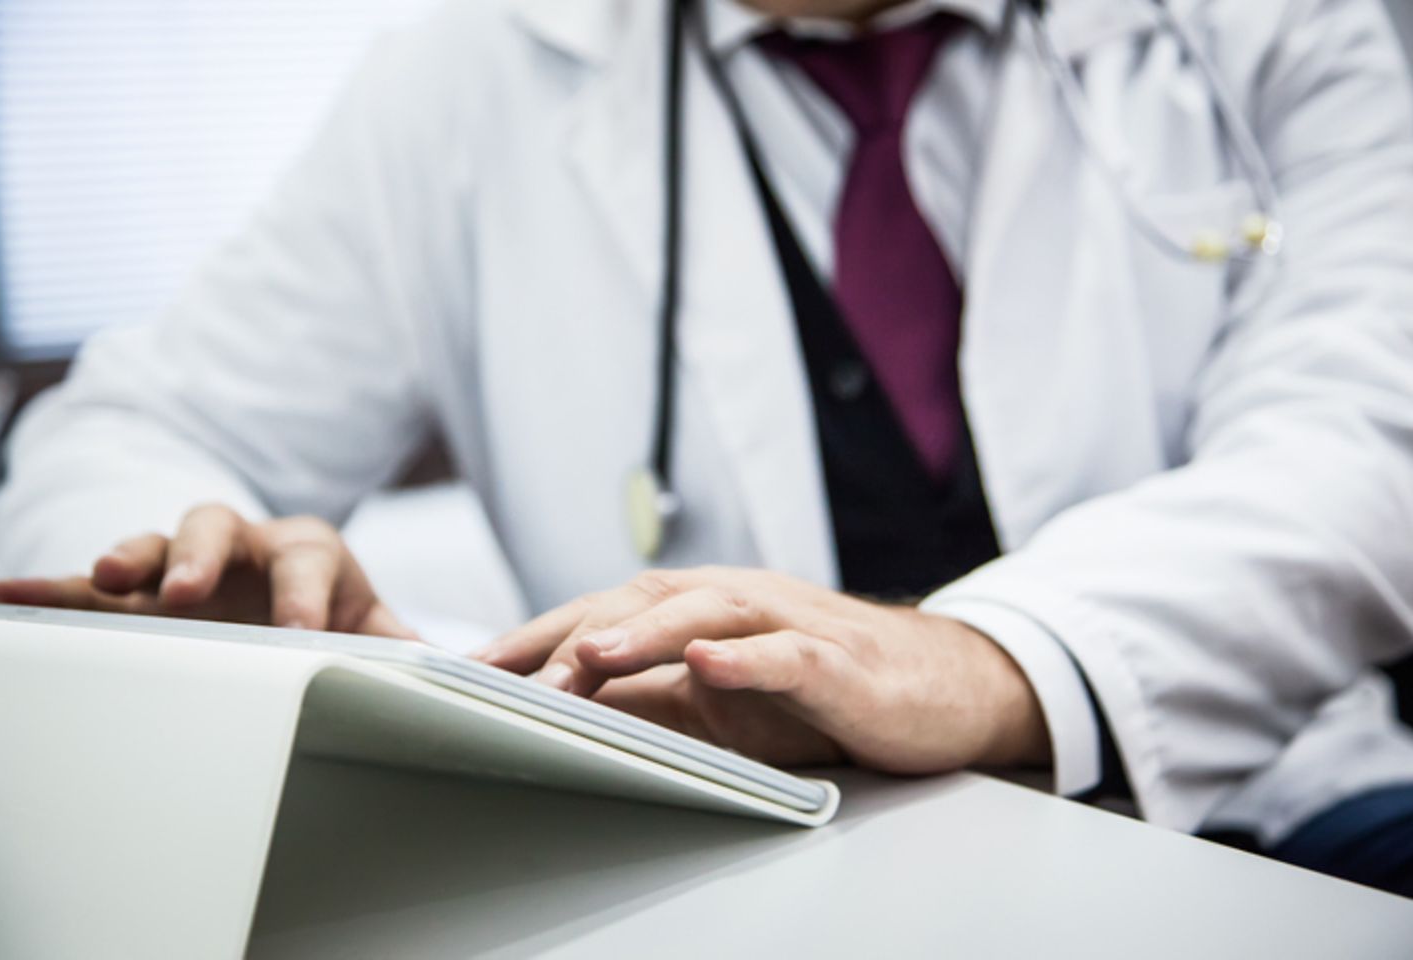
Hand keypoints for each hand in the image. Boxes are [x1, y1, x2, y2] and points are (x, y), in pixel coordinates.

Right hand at [0, 503, 416, 637]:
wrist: (286, 593)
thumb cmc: (333, 610)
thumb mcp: (372, 626)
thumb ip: (406, 646)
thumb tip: (467, 672)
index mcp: (311, 552)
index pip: (312, 560)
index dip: (308, 593)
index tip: (300, 631)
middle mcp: (245, 546)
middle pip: (221, 528)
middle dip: (204, 557)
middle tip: (186, 592)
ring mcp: (189, 560)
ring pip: (156, 539)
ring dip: (129, 555)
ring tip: (103, 577)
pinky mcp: (142, 584)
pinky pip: (90, 579)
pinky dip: (54, 586)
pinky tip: (8, 593)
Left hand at [476, 567, 1048, 773]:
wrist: (940, 683)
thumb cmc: (827, 686)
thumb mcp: (726, 699)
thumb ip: (657, 695)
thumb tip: (573, 708)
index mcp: (704, 609)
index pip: (607, 611)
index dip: (539, 634)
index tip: (472, 665)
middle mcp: (739, 602)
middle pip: (643, 602)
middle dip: (569, 635)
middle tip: (502, 673)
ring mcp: (791, 625)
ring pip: (706, 616)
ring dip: (644, 634)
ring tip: (588, 654)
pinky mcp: (840, 661)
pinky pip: (788, 654)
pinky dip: (746, 659)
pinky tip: (709, 665)